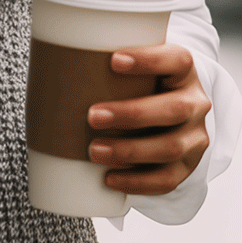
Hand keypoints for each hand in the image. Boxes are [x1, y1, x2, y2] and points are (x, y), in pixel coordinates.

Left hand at [87, 44, 211, 194]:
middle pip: (175, 108)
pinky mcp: (186, 166)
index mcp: (182, 72)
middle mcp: (195, 103)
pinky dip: (137, 182)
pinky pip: (167, 179)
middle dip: (132, 114)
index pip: (177, 60)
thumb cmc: (136, 89)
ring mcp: (194, 137)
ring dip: (130, 151)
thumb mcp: (131, 72)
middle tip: (93, 116)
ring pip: (171, 147)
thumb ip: (104, 68)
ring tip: (94, 151)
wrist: (165, 117)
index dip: (149, 60)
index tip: (114, 60)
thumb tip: (48, 67)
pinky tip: (110, 179)